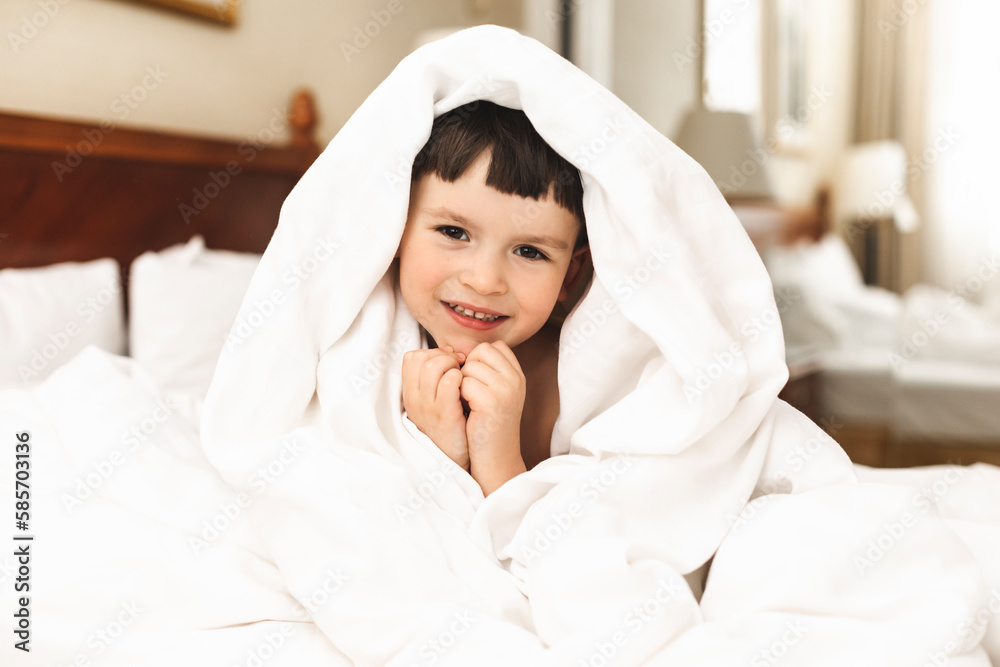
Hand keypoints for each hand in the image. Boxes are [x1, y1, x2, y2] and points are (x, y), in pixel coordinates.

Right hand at [402, 347, 468, 470]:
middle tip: (459, 367)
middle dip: (444, 356)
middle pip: (422, 358)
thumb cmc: (450, 425)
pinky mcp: (444, 414)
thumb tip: (449, 351)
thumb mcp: (434, 401)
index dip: (432, 353)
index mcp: (410, 394)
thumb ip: (436, 378)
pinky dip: (460, 377)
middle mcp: (414, 399)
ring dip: (453, 365)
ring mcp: (427, 407)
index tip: (449, 362)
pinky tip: (466, 387)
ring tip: (462, 376)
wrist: (454, 459)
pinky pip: (449, 382)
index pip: (411, 358)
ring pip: (434, 366)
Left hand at [460, 341, 526, 494]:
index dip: (478, 360)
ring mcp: (505, 389)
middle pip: (480, 352)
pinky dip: (459, 395)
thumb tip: (462, 350)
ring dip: (461, 382)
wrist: (496, 457)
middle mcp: (515, 379)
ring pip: (470, 366)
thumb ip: (489, 370)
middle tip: (470, 392)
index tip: (476, 381)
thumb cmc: (488, 424)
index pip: (494, 347)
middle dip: (468, 368)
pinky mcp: (491, 401)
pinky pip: (464, 383)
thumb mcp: (496, 392)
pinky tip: (466, 409)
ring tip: (468, 402)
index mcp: (517, 375)